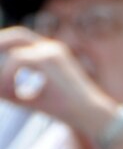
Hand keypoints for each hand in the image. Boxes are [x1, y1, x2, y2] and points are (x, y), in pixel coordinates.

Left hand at [0, 27, 116, 129]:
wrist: (88, 113)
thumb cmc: (61, 107)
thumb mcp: (28, 95)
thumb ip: (7, 87)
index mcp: (50, 54)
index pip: (21, 41)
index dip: (4, 44)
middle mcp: (52, 48)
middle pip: (18, 35)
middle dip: (0, 43)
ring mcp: (53, 51)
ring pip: (16, 54)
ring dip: (4, 74)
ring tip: (6, 93)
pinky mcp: (51, 58)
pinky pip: (18, 60)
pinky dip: (9, 77)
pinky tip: (15, 94)